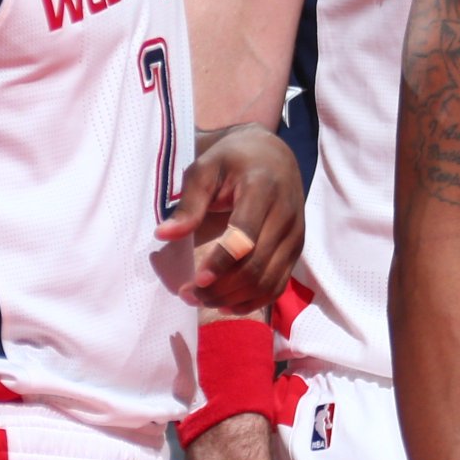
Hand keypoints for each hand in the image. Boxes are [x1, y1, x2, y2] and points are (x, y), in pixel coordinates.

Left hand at [158, 126, 303, 312]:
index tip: (196, 280)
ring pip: (268, 282)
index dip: (222, 262)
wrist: (273, 156)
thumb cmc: (232, 161)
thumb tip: (163, 235)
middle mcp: (286, 215)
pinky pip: (278, 286)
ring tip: (203, 299)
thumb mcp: (205, 170)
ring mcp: (295, 235)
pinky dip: (253, 301)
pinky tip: (227, 303)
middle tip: (189, 295)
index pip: (246, 236)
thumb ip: (189, 204)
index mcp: (263, 189)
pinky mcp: (296, 250)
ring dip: (234, 298)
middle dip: (222, 287)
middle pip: (257, 265)